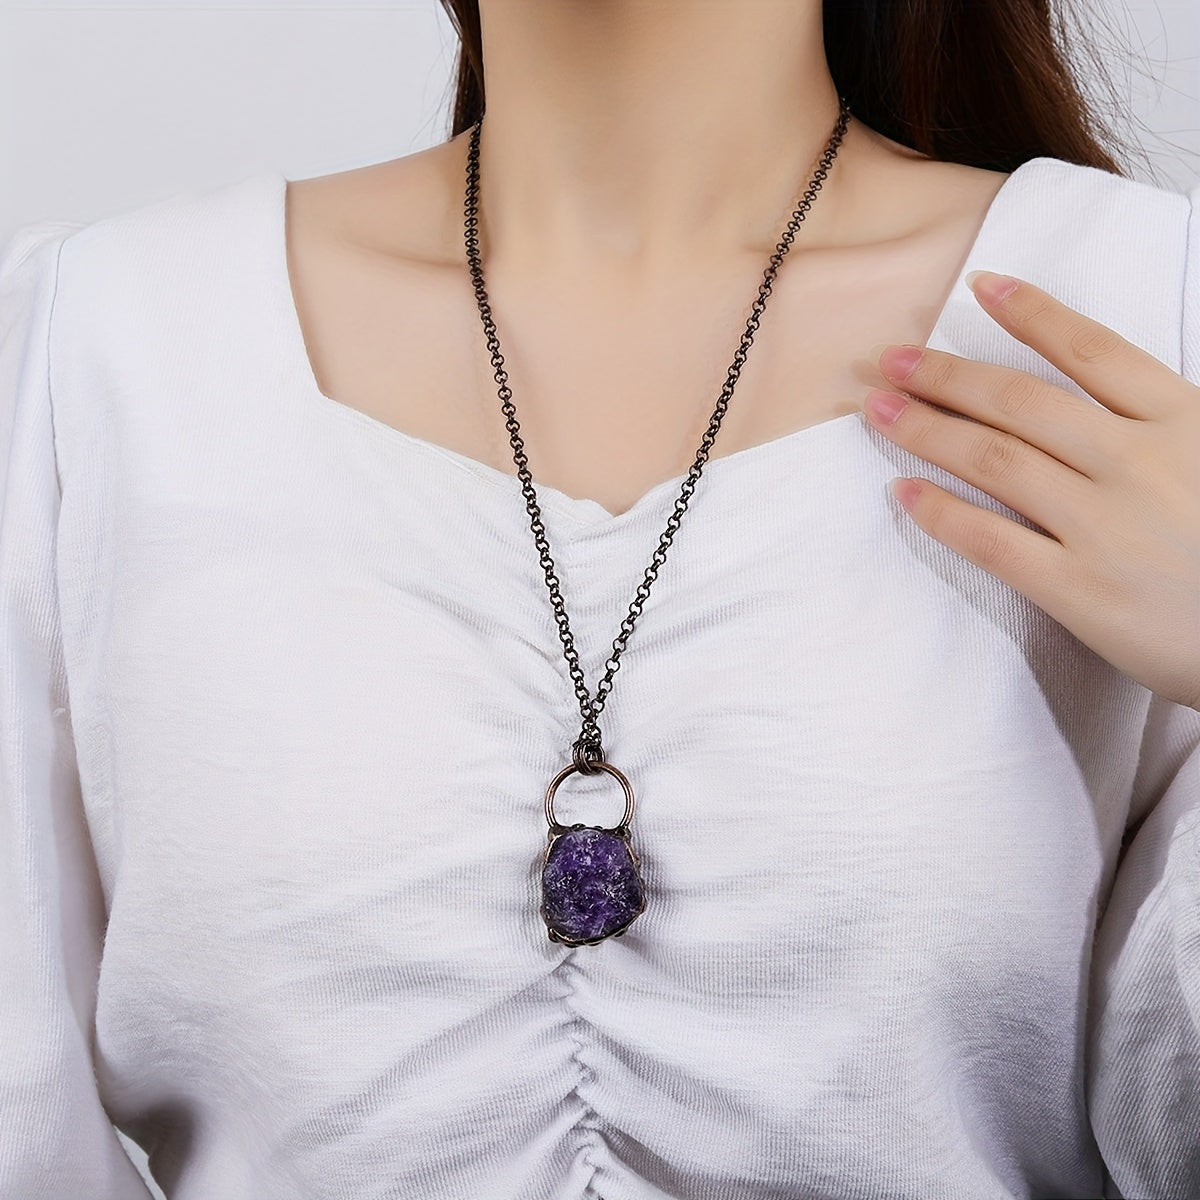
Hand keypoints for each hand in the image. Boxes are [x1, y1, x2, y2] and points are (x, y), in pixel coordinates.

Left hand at [863, 270, 1199, 711]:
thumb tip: (1101, 401)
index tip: (979, 284)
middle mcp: (1137, 462)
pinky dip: (940, 511)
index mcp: (1182, 420)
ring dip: (927, 428)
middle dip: (947, 374)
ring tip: (879, 410)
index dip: (1030, 313)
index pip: (1092, 349)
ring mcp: (1104, 526)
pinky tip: (902, 490)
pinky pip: (991, 540)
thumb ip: (1165, 424)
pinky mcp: (1079, 589)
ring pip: (994, 459)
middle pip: (1020, 400)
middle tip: (892, 359)